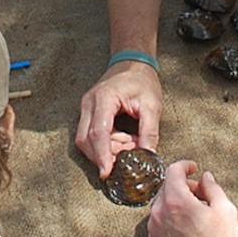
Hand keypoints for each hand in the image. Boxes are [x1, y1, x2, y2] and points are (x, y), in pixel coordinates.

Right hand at [75, 59, 163, 177]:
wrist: (132, 63)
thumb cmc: (142, 81)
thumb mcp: (152, 106)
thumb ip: (150, 132)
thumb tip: (148, 157)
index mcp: (104, 98)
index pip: (98, 133)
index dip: (102, 155)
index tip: (107, 173)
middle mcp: (89, 103)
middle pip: (86, 140)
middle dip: (104, 156)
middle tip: (127, 159)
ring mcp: (85, 108)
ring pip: (85, 140)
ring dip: (105, 151)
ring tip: (129, 144)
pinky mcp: (88, 113)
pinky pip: (90, 135)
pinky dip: (105, 144)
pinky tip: (123, 139)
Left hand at [148, 160, 237, 236]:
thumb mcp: (225, 212)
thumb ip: (213, 189)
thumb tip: (205, 178)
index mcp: (176, 201)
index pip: (173, 171)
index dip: (185, 165)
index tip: (193, 168)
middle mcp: (160, 212)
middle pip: (167, 186)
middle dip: (184, 184)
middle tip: (201, 193)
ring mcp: (154, 227)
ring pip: (162, 203)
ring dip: (177, 200)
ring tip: (196, 211)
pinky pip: (159, 218)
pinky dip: (171, 215)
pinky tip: (186, 224)